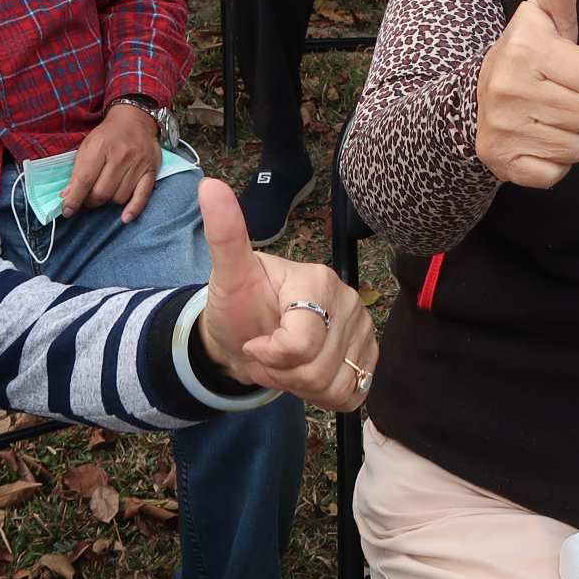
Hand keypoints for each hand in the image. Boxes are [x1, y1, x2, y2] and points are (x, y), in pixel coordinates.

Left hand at [64, 103, 159, 222]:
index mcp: (100, 146)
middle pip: (102, 192)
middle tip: (88, 200)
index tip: (67, 211)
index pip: (85, 180)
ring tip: (105, 195)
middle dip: (91, 202)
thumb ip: (77, 172)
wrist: (135, 118)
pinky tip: (125, 218)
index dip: (74, 199)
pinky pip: (142, 196)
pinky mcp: (151, 170)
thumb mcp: (87, 146)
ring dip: (109, 202)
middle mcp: (121, 155)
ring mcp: (138, 163)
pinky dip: (133, 209)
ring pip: (120, 197)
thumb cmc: (107, 135)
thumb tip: (67, 197)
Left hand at [195, 179, 376, 409]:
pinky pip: (352, 393)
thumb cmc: (239, 304)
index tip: (253, 340)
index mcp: (318, 280)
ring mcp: (363, 329)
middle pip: (317, 369)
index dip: (268, 354)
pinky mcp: (369, 355)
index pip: (299, 343)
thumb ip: (225, 234)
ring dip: (299, 386)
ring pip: (335, 385)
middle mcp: (349, 301)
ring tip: (283, 364)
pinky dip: (322, 394)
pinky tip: (304, 373)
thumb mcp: (227, 274)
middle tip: (265, 355)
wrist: (247, 334)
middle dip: (281, 373)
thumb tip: (209, 185)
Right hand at [474, 0, 578, 186]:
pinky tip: (535, 141)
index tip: (568, 70)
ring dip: (570, 135)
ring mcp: (503, 129)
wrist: (476, 104)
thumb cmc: (529, 55)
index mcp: (525, 48)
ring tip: (545, 116)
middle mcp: (509, 88)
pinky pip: (558, 174)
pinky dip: (553, 163)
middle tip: (556, 95)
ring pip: (578, 146)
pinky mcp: (505, 165)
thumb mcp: (545, 15)